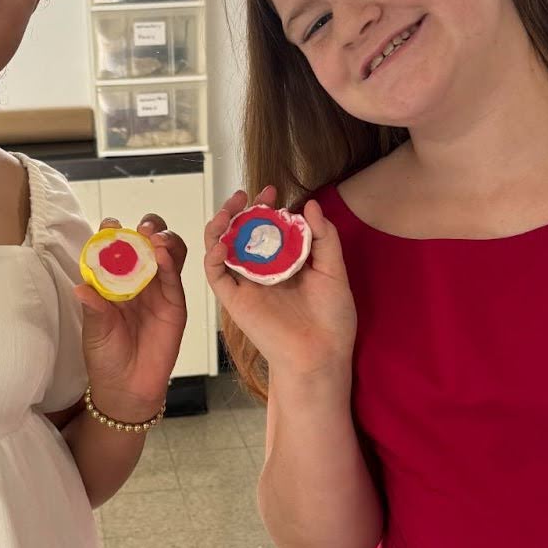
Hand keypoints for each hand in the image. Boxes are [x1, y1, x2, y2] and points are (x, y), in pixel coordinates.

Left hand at [76, 213, 186, 419]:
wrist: (128, 388)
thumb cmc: (106, 357)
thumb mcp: (95, 331)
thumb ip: (93, 309)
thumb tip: (80, 288)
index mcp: (113, 279)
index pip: (115, 247)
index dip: (113, 232)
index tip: (110, 227)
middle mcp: (137, 278)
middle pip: (147, 241)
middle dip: (146, 227)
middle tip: (141, 228)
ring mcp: (158, 289)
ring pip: (167, 252)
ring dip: (163, 239)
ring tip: (154, 237)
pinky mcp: (174, 303)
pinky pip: (174, 277)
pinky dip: (171, 262)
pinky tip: (163, 255)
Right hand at [204, 185, 357, 381]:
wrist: (321, 355)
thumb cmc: (332, 320)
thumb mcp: (334, 271)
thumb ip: (324, 238)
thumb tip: (309, 205)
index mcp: (285, 263)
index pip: (267, 228)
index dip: (266, 207)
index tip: (274, 191)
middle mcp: (262, 271)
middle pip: (241, 232)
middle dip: (241, 209)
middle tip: (249, 194)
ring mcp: (246, 284)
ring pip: (221, 247)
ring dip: (220, 224)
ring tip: (229, 208)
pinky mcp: (234, 300)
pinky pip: (215, 275)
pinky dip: (213, 256)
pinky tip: (223, 241)